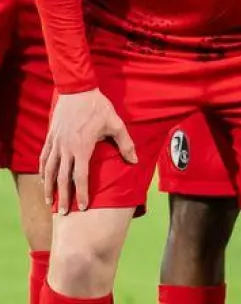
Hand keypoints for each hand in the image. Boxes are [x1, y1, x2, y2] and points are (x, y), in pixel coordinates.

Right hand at [40, 89, 136, 213]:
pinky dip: (42, 171)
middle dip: (63, 197)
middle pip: (62, 179)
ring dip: (49, 188)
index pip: (80, 177)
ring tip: (50, 202)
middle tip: (63, 213)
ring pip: (49, 170)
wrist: (77, 90)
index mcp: (82, 148)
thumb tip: (134, 161)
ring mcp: (56, 143)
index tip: (82, 207)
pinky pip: (44, 157)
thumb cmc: (99, 107)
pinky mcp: (50, 137)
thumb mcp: (116, 124)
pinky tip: (43, 179)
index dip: (81, 193)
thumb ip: (125, 144)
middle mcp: (66, 149)